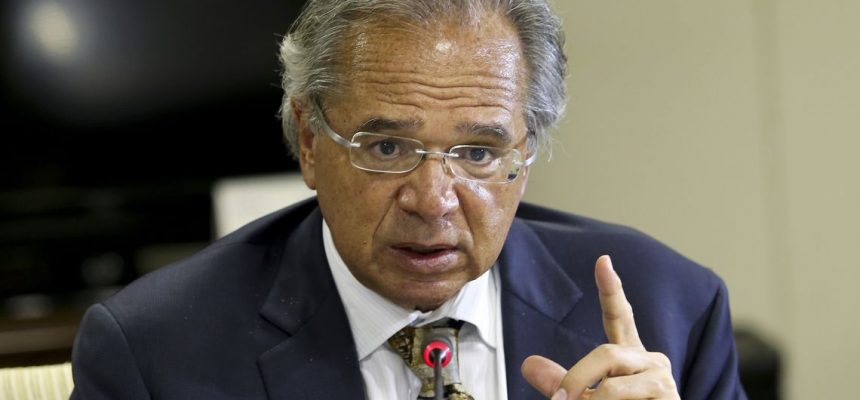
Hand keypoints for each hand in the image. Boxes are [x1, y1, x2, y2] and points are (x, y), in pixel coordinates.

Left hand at [521, 255, 678, 398]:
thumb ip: (562, 383)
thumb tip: (528, 364)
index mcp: (631, 358)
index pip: (620, 316)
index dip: (611, 288)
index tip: (602, 260)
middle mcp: (651, 361)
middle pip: (605, 352)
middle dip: (577, 379)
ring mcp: (663, 378)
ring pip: (610, 380)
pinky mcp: (667, 396)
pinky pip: (619, 395)